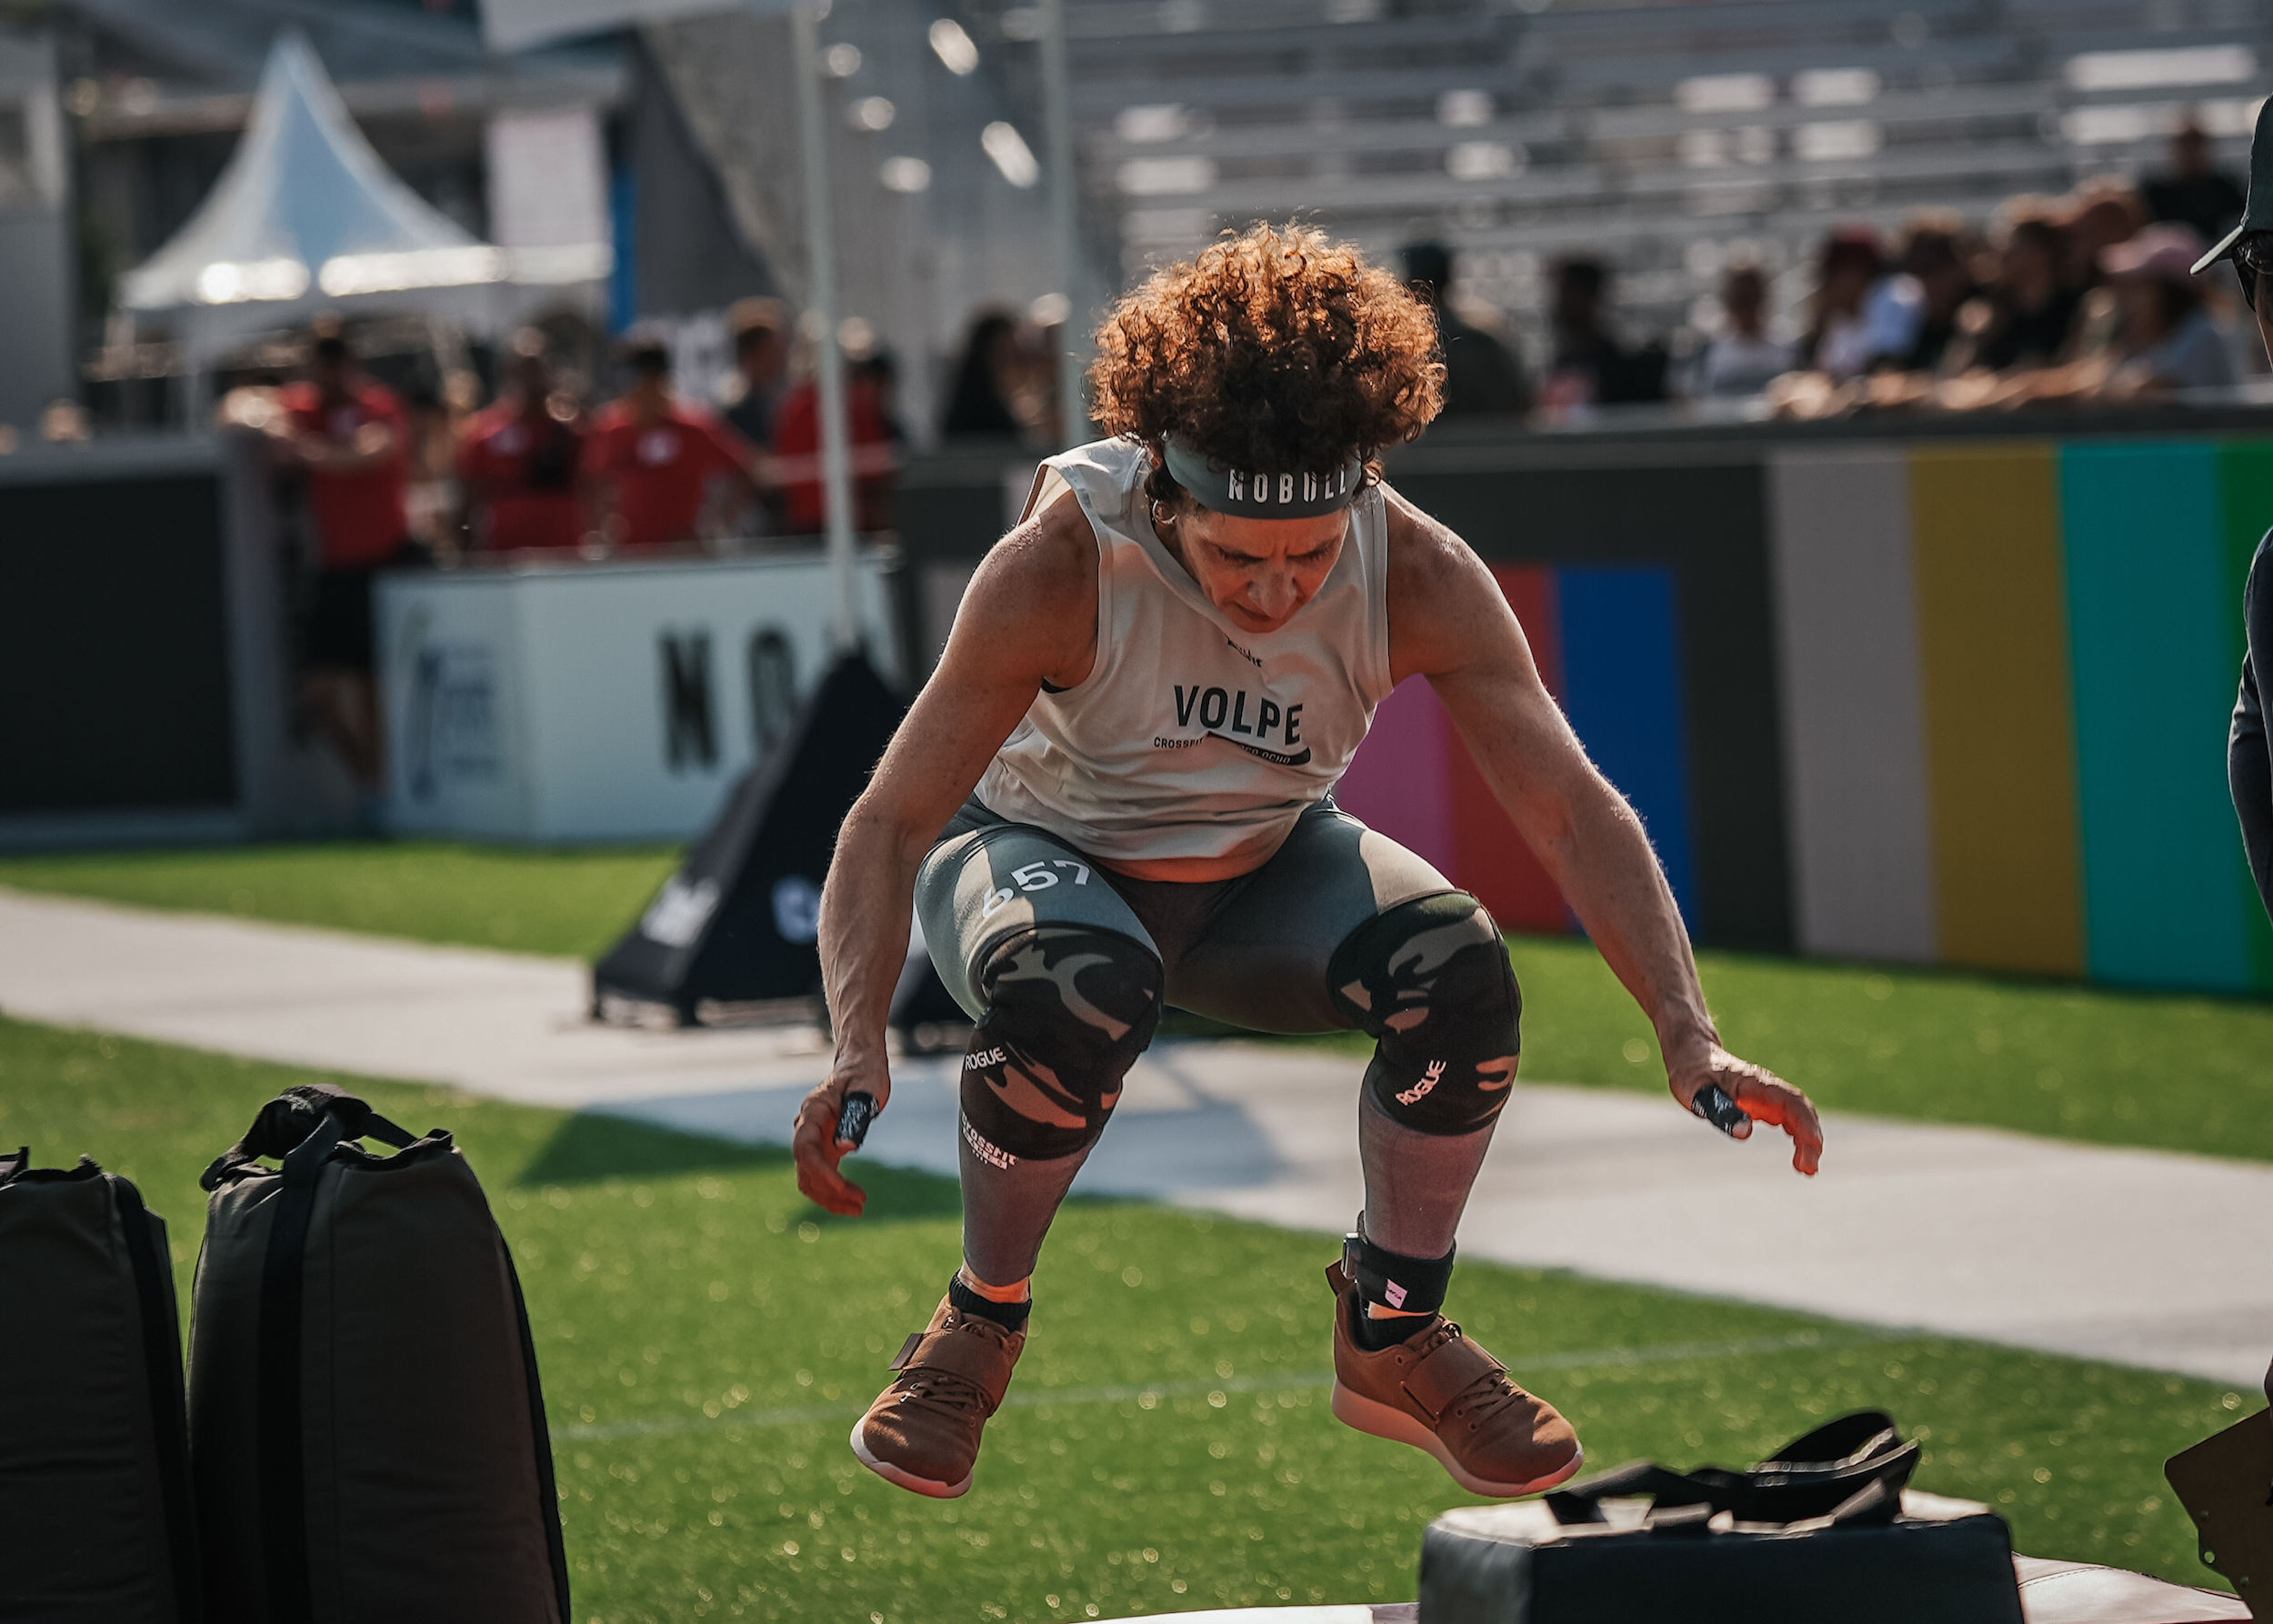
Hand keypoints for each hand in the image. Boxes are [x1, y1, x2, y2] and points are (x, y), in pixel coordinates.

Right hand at [792, 1067, 891, 1216]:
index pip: (806, 1149)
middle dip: (828, 1192)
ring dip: (830, 1197)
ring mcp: (813, 1139)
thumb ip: (854, 1117)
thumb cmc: (865, 1074)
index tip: (843, 1188)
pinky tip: (854, 1198)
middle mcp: (806, 1128)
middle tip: (860, 1204)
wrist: (860, 1064)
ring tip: (859, 1207)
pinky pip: (821, 1176)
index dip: (821, 1172)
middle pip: (805, 1170)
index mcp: (812, 1112)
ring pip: (809, 1178)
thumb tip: (845, 1149)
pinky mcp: (824, 1147)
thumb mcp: (866, 1091)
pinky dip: (834, 1191)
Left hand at [1666, 1044, 1822, 1175]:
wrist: (1692, 1054)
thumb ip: (1721, 1111)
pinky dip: (1799, 1137)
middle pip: (1801, 1111)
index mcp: (1757, 1083)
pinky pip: (1790, 1120)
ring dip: (1808, 1140)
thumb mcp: (1698, 1091)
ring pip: (1799, 1116)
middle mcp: (1769, 1088)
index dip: (1805, 1124)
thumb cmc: (1693, 1072)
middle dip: (1810, 1138)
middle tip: (1808, 1169)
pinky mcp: (1764, 1105)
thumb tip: (1744, 1133)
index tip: (1811, 1148)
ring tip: (1807, 1169)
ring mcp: (1769, 1096)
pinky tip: (1800, 1157)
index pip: (1792, 1102)